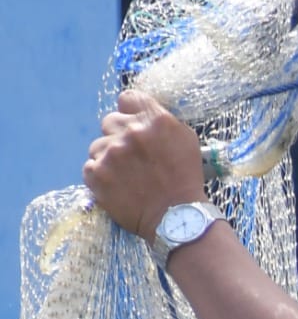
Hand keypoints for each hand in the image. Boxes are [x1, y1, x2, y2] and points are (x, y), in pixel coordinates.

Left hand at [83, 92, 207, 237]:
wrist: (178, 219)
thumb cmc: (185, 180)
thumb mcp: (186, 142)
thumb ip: (162, 122)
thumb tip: (141, 113)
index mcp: (155, 120)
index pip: (128, 98)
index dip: (131, 112)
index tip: (135, 125)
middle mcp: (131, 132)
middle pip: (110, 121)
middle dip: (119, 136)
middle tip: (133, 157)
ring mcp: (111, 153)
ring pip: (98, 146)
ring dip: (109, 158)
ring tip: (127, 177)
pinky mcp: (96, 174)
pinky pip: (90, 167)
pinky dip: (102, 176)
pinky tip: (118, 187)